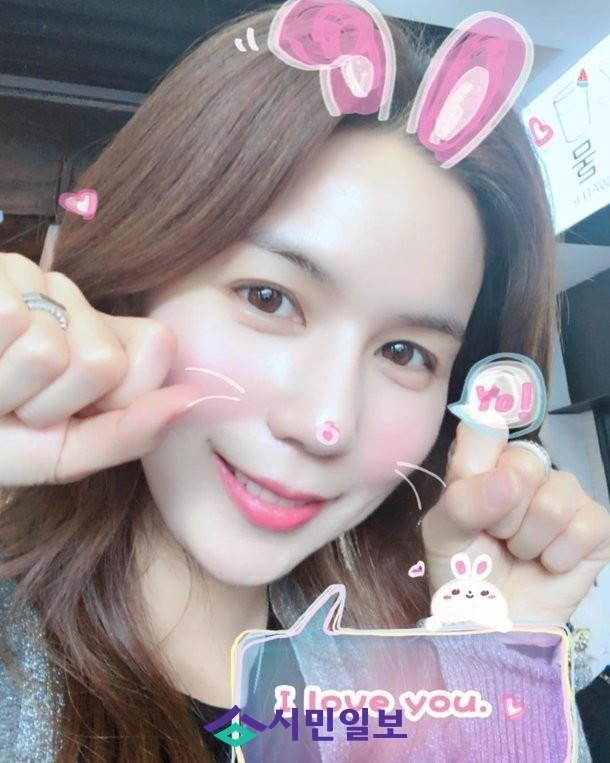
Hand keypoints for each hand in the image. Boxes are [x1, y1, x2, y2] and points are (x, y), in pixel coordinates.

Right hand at [0, 252, 201, 485]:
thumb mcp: (63, 453)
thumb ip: (129, 433)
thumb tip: (193, 398)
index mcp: (109, 339)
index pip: (158, 349)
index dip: (109, 401)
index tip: (64, 412)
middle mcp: (79, 300)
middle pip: (99, 362)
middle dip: (47, 405)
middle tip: (13, 401)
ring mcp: (34, 277)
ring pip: (49, 350)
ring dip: (4, 387)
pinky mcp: (2, 270)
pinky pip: (8, 324)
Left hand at [422, 419, 609, 623]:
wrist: (493, 623)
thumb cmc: (463, 572)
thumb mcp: (443, 536)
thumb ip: (463, 502)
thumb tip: (509, 480)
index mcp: (482, 461)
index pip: (486, 425)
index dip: (482, 455)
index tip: (472, 483)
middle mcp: (526, 469)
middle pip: (524, 464)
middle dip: (503, 514)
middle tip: (495, 535)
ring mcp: (564, 494)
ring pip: (555, 501)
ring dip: (529, 542)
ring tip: (519, 552)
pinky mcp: (596, 525)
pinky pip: (585, 527)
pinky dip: (558, 558)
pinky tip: (547, 563)